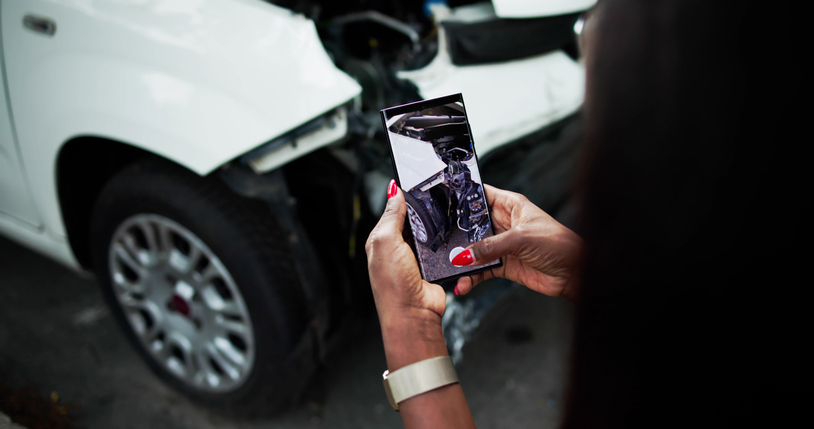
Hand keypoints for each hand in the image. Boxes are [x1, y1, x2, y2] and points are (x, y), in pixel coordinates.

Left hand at [365, 180, 447, 369]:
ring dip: (438, 227)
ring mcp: (417, 258)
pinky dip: (448, 242)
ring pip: (432, 232)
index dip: (405, 196)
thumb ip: (392, 216)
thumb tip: (394, 190)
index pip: (394, 210)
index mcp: (382, 239)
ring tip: (446, 216)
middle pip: (415, 220)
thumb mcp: (386, 242)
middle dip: (425, 211)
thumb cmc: (392, 284)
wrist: (414, 314)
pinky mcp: (435, 266)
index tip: (419, 180)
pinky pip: (444, 247)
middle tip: (437, 196)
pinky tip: (452, 236)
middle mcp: (399, 247)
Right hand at [453, 185, 582, 299]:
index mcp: (511, 205)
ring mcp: (502, 245)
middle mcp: (504, 223)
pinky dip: (471, 277)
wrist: (574, 273)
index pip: (481, 195)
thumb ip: (490, 246)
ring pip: (474, 250)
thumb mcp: (521, 238)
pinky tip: (464, 283)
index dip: (463, 198)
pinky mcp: (503, 265)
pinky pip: (480, 270)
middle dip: (457, 234)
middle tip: (442, 242)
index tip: (444, 202)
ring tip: (452, 268)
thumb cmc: (559, 244)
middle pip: (472, 225)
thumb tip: (465, 254)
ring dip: (463, 260)